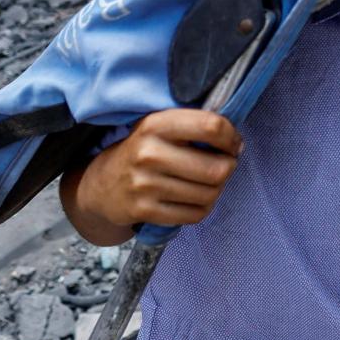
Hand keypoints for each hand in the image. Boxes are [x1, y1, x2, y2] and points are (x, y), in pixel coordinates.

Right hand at [73, 109, 241, 228]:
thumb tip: (237, 143)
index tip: (232, 143)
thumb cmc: (144, 150)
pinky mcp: (144, 211)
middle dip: (229, 167)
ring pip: (209, 194)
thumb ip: (194, 125)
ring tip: (207, 181)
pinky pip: (195, 214)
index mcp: (156, 124)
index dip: (232, 137)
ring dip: (217, 189)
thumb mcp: (161, 125)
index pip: (212, 127)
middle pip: (217, 168)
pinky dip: (203, 207)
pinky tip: (195, 197)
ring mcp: (145, 185)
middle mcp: (149, 154)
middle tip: (223, 164)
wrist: (103, 184)